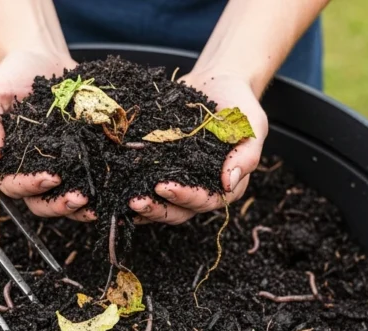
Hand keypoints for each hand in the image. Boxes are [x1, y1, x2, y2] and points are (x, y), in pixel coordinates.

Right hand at [0, 50, 95, 221]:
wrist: (42, 59)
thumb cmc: (11, 77)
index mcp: (7, 161)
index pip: (13, 185)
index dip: (30, 186)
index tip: (50, 177)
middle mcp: (32, 170)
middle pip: (41, 203)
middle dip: (59, 205)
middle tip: (78, 198)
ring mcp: (59, 167)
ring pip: (65, 199)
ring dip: (81, 208)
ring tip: (97, 202)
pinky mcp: (82, 159)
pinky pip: (90, 181)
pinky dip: (101, 191)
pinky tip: (116, 190)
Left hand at [130, 72, 267, 224]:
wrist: (216, 82)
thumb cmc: (239, 104)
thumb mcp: (252, 125)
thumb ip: (247, 154)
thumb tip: (229, 182)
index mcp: (227, 184)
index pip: (208, 200)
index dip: (186, 197)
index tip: (165, 187)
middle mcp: (202, 187)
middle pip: (182, 211)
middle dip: (159, 208)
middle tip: (136, 200)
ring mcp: (180, 179)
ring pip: (162, 205)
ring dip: (144, 207)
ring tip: (125, 199)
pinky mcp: (160, 167)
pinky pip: (145, 185)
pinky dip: (131, 190)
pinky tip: (115, 190)